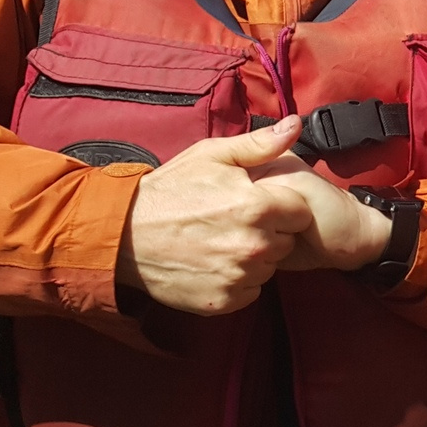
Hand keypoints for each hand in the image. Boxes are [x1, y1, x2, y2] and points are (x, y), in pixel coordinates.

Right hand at [117, 117, 389, 313]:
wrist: (125, 235)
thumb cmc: (170, 190)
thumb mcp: (211, 156)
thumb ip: (260, 144)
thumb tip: (295, 124)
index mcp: (257, 207)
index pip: (301, 213)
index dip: (283, 206)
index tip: (261, 203)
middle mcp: (254, 246)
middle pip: (287, 242)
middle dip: (270, 231)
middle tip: (236, 221)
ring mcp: (238, 277)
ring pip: (269, 267)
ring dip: (255, 257)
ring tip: (222, 241)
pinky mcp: (224, 301)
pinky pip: (250, 291)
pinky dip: (238, 280)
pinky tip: (214, 263)